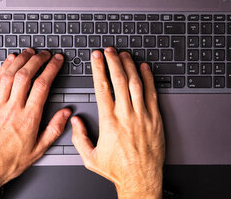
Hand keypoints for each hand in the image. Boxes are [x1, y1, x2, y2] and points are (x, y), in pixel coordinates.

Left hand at [0, 48, 70, 195]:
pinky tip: (9, 62)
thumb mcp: (39, 150)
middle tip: (45, 53)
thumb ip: (55, 129)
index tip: (57, 60)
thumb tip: (66, 113)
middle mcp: (13, 109)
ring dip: (20, 60)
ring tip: (29, 52)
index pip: (42, 85)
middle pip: (25, 75)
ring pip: (9, 75)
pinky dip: (3, 69)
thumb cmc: (9, 161)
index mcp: (29, 118)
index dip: (51, 68)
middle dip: (37, 60)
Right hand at [71, 48, 164, 198]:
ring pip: (136, 83)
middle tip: (109, 50)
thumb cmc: (118, 170)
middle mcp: (126, 116)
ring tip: (124, 54)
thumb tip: (74, 121)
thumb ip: (79, 138)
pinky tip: (144, 68)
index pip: (102, 87)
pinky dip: (148, 78)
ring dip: (130, 66)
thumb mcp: (90, 158)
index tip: (96, 57)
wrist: (140, 179)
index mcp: (109, 122)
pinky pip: (152, 94)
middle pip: (119, 80)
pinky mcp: (155, 119)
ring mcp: (143, 116)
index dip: (99, 69)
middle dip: (113, 61)